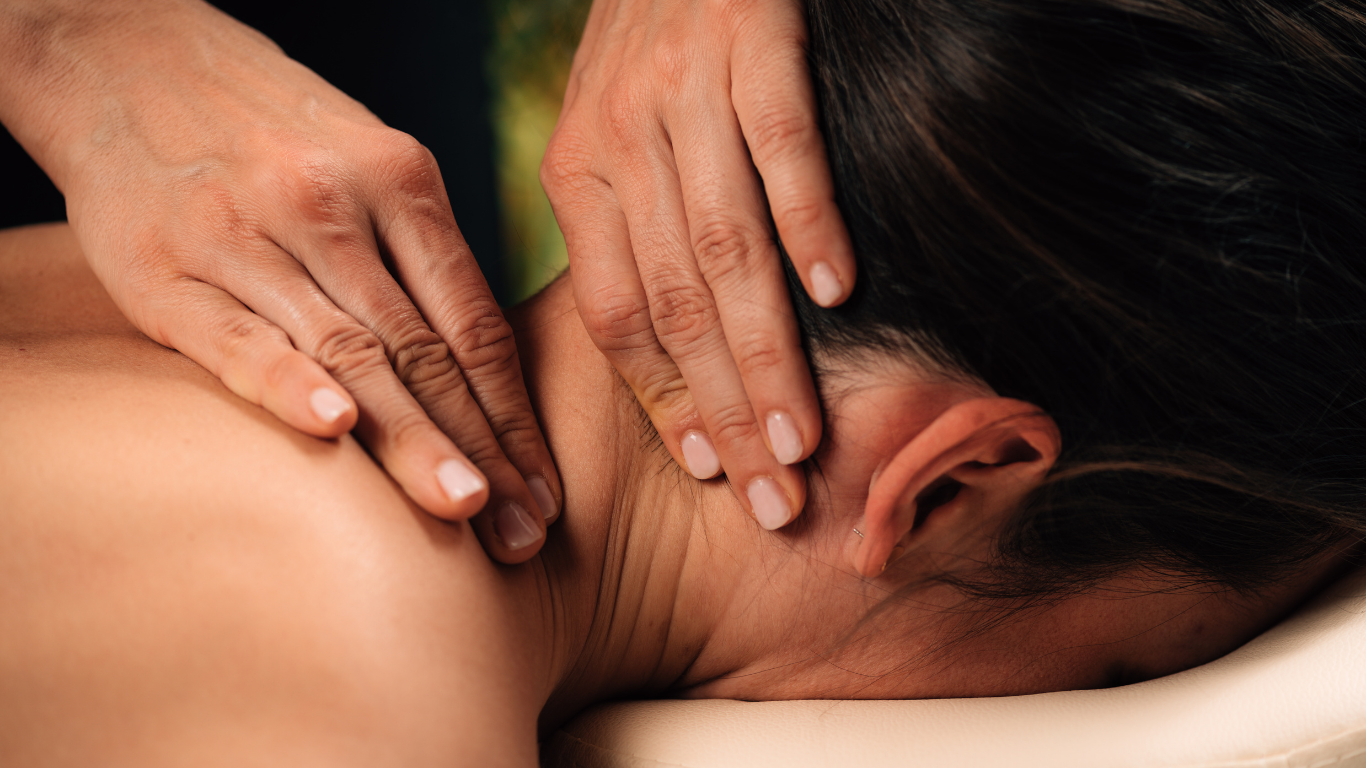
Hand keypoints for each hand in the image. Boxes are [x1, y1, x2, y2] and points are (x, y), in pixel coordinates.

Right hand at [0, 0, 558, 561]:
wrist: (127, 58)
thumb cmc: (272, 130)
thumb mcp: (368, 160)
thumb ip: (420, 254)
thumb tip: (486, 366)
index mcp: (401, 181)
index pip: (475, 324)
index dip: (515, 417)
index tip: (546, 492)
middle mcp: (334, 207)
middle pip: (426, 351)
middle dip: (483, 450)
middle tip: (525, 533)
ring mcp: (250, 236)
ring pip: (350, 353)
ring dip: (413, 440)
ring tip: (463, 508)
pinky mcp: (166, 268)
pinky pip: (237, 335)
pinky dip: (287, 382)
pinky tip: (334, 428)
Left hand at [542, 0, 854, 527]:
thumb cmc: (649, 46)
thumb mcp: (606, 134)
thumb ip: (626, 233)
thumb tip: (668, 354)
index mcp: (576, 176)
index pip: (615, 315)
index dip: (664, 402)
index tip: (711, 473)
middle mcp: (620, 141)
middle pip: (674, 302)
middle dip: (723, 411)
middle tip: (771, 495)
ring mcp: (686, 93)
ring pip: (725, 247)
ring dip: (764, 348)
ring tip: (801, 433)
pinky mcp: (754, 45)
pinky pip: (782, 148)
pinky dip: (810, 223)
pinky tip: (839, 291)